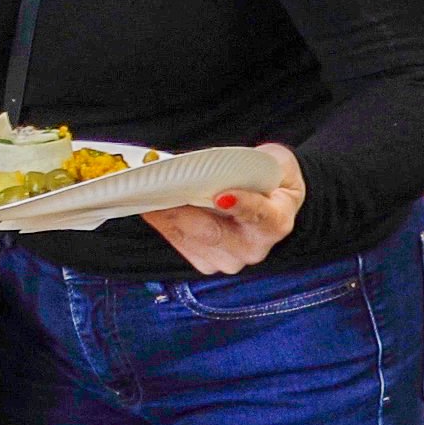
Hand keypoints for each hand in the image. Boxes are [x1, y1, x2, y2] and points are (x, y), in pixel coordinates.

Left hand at [140, 143, 303, 273]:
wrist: (272, 203)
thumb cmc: (271, 179)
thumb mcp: (273, 161)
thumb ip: (253, 165)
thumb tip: (215, 164)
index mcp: (276, 222)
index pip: (259, 215)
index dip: (240, 205)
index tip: (222, 196)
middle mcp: (253, 248)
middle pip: (212, 231)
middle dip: (182, 208)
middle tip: (159, 187)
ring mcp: (229, 260)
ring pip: (189, 237)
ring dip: (166, 214)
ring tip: (148, 192)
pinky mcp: (206, 263)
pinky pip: (178, 241)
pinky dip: (163, 222)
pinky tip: (151, 205)